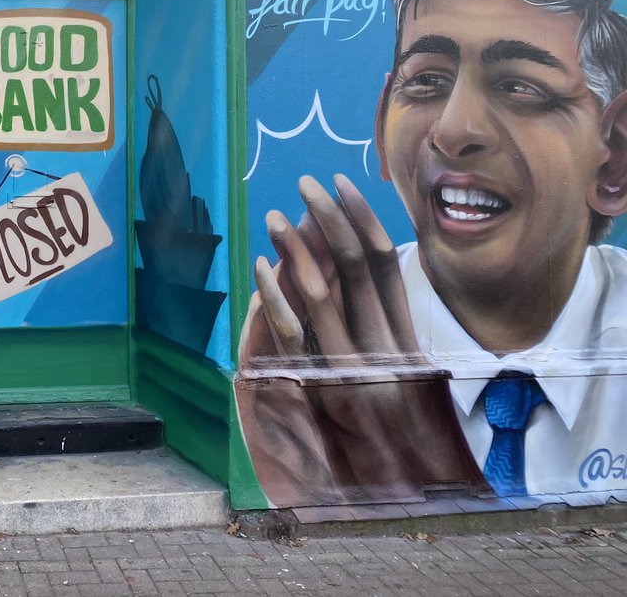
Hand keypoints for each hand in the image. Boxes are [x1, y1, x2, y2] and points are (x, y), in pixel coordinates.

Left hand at [237, 173, 485, 503]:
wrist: (395, 483)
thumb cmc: (396, 420)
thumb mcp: (402, 367)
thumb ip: (381, 317)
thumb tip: (356, 257)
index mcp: (404, 332)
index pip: (384, 262)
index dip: (361, 217)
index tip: (340, 182)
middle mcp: (379, 345)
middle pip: (353, 266)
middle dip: (328, 218)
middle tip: (305, 182)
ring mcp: (347, 366)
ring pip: (320, 293)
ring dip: (295, 249)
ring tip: (275, 215)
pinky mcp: (315, 386)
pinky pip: (290, 332)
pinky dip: (274, 295)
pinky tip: (262, 266)